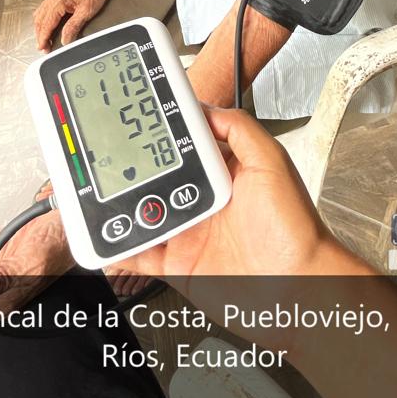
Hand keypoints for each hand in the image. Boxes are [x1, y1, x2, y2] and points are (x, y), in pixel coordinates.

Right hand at [34, 0, 112, 50]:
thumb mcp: (86, 12)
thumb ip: (73, 27)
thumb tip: (65, 40)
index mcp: (58, 0)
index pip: (46, 24)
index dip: (43, 38)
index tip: (42, 48)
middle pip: (40, 20)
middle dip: (40, 35)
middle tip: (44, 47)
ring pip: (40, 14)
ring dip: (41, 27)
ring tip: (45, 39)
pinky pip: (44, 8)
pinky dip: (43, 19)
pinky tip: (47, 24)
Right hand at [119, 107, 333, 282]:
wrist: (299, 290)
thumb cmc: (296, 232)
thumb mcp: (273, 163)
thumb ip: (241, 130)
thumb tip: (206, 108)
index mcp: (226, 174)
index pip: (186, 146)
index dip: (163, 134)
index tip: (136, 121)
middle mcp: (206, 202)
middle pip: (158, 179)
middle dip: (132, 169)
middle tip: (107, 157)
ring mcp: (190, 234)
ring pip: (143, 214)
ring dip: (121, 206)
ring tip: (97, 192)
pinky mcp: (179, 266)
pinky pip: (140, 255)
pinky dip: (119, 248)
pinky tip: (104, 237)